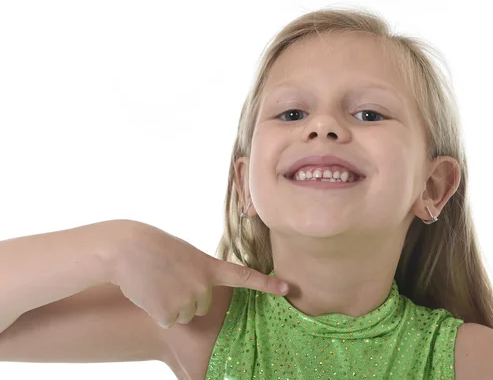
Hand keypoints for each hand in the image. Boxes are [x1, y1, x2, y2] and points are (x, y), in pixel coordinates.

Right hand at [108, 220, 287, 328]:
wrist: (128, 248)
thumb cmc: (155, 247)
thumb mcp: (186, 255)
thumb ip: (200, 273)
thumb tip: (201, 297)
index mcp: (210, 266)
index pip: (244, 276)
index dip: (267, 284)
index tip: (287, 289)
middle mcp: (204, 286)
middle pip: (203, 305)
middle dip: (188, 296)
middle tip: (170, 278)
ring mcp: (189, 300)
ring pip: (186, 315)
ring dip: (172, 304)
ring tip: (158, 282)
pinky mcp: (170, 314)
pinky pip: (169, 320)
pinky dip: (158, 311)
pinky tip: (150, 293)